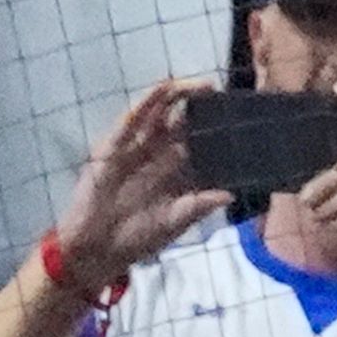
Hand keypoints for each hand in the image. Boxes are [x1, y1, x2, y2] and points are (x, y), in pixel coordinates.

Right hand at [44, 77, 230, 300]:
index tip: (239, 117)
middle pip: (183, 121)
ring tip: (201, 86)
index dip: (217, 128)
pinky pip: (131, 120)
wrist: (97, 250)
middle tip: (220, 93)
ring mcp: (136, 148)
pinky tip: (162, 88)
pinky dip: (146, 102)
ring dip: (179, 95)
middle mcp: (158, 154)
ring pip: (160, 113)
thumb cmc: (136, 239)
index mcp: (175, 172)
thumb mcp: (172, 223)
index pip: (201, 142)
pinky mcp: (113, 147)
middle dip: (201, 105)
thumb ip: (197, 206)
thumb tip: (230, 195)